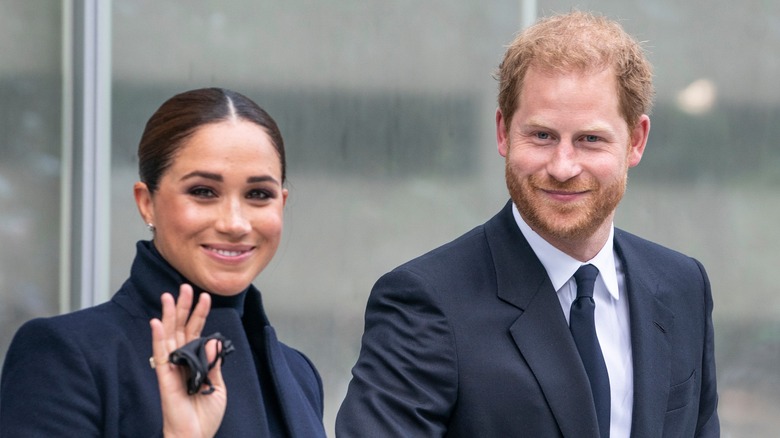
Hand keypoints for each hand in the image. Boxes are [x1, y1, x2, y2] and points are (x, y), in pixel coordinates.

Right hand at [150, 284, 225, 437]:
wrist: (195, 435)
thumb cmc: (205, 414)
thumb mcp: (218, 385)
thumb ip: (214, 363)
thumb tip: (212, 340)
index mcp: (195, 361)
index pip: (197, 332)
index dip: (200, 314)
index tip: (205, 296)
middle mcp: (182, 361)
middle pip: (181, 328)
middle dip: (183, 307)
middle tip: (185, 287)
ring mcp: (172, 367)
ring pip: (169, 335)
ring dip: (169, 315)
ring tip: (170, 296)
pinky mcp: (164, 377)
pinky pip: (160, 354)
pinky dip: (157, 338)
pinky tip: (156, 322)